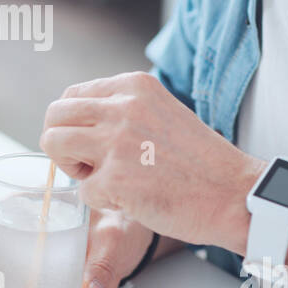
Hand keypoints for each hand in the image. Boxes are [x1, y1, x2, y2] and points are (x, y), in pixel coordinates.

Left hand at [39, 71, 263, 247]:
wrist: (234, 194)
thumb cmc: (200, 162)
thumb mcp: (160, 112)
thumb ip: (122, 109)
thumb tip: (79, 119)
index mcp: (133, 86)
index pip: (71, 95)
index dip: (73, 124)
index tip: (92, 143)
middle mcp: (122, 107)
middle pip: (53, 116)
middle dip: (62, 144)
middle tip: (87, 165)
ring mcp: (116, 142)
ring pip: (54, 145)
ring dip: (72, 168)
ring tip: (104, 180)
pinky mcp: (115, 179)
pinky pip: (80, 190)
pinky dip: (100, 201)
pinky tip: (131, 200)